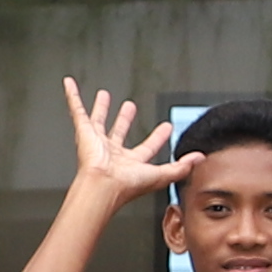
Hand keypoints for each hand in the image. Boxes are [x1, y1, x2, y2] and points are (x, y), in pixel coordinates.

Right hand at [56, 75, 193, 196]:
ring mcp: (97, 141)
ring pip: (98, 121)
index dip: (158, 137)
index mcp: (131, 163)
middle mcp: (113, 153)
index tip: (166, 126)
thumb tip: (200, 158)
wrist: (102, 186)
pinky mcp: (84, 132)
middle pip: (120, 132)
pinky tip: (70, 85)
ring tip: (104, 95)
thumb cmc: (126, 185)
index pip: (147, 147)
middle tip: (131, 106)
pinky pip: (76, 110)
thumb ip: (181, 167)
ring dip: (101, 108)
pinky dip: (72, 96)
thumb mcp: (160, 176)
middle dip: (125, 120)